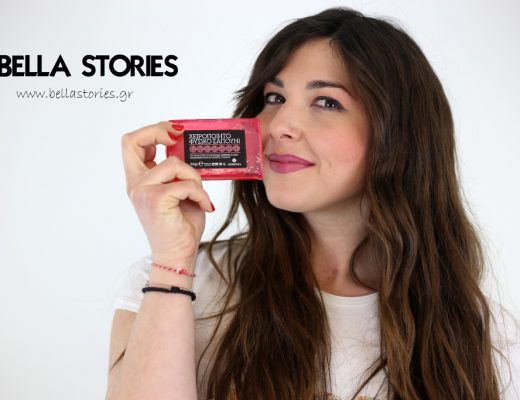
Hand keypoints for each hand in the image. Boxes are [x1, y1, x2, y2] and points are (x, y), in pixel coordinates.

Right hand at [121, 121, 212, 267]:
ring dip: (194, 176)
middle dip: (159, 131)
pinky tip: (204, 206)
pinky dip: (200, 193)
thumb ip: (177, 172)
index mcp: (140, 180)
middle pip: (132, 141)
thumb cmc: (181, 224)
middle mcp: (136, 184)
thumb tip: (188, 148)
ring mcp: (143, 191)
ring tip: (199, 194)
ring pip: (173, 163)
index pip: (132, 144)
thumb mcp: (180, 190)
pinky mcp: (156, 200)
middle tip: (179, 137)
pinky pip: (186, 184)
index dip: (152, 131)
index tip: (174, 135)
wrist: (179, 254)